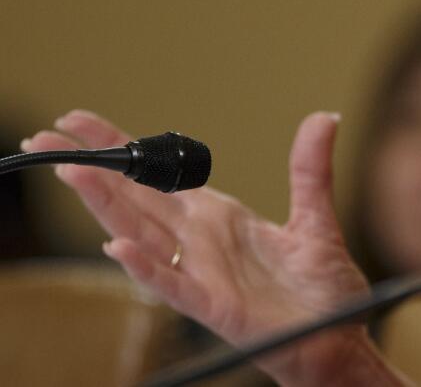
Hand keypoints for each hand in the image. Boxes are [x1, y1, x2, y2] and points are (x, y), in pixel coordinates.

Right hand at [23, 109, 371, 384]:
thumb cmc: (320, 288)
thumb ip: (309, 168)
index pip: (158, 177)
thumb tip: (323, 117)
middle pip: (135, 198)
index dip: (121, 148)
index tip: (80, 120)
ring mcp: (202, 273)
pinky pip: (173, 285)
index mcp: (218, 217)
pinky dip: (145, 266)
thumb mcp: (316, 217)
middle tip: (47, 136)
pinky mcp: (214, 306)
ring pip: (141, 234)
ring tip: (71, 171)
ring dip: (106, 204)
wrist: (337, 340)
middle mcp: (200, 242)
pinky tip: (118, 248)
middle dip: (93, 167)